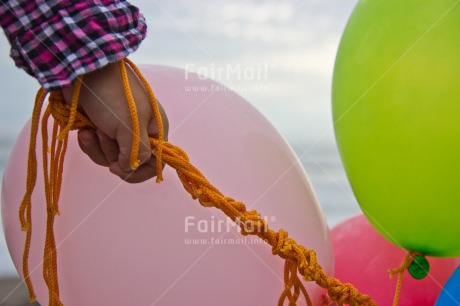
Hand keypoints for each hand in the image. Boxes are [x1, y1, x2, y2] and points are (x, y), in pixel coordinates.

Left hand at [62, 61, 168, 182]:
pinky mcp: (101, 128)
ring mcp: (119, 131)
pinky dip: (88, 142)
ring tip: (92, 128)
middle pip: (129, 163)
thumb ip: (136, 155)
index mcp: (155, 130)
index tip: (118, 168)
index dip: (139, 172)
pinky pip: (96, 148)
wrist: (85, 72)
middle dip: (112, 153)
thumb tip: (127, 169)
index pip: (156, 163)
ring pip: (110, 157)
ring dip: (98, 146)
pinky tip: (84, 129)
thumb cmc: (113, 96)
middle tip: (105, 132)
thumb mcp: (131, 128)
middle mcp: (140, 133)